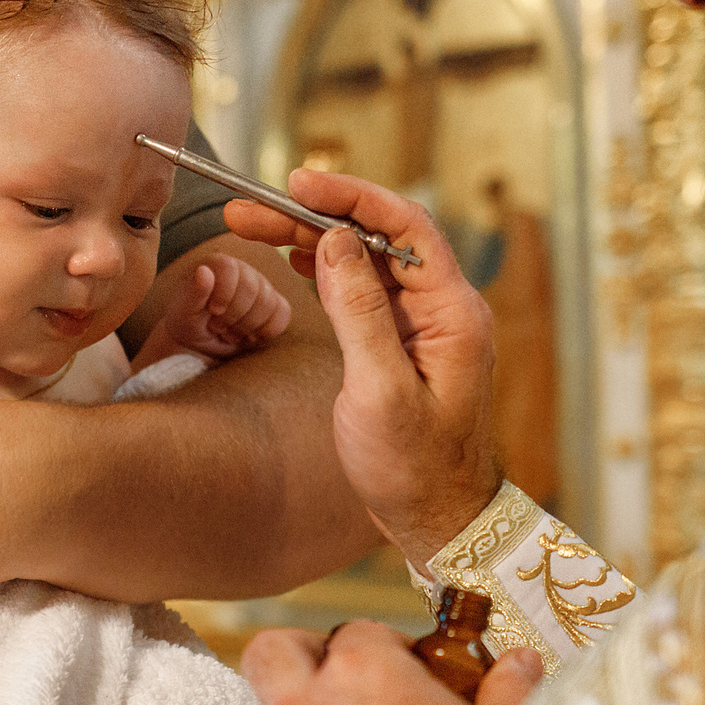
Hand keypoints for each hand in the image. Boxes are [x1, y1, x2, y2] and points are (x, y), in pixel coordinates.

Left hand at [151, 252, 293, 361]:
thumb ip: (193, 292)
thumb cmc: (188, 323)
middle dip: (235, 316)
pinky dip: (266, 331)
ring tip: (229, 334)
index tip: (214, 312)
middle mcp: (243, 270)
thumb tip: (204, 271)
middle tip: (218, 328)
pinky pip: (283, 313)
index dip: (224, 294)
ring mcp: (261, 286)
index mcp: (217, 264)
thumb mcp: (183, 312)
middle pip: (252, 288)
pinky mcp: (274, 305)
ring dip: (247, 327)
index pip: (230, 268)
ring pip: (269, 303)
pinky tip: (249, 337)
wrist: (199, 342)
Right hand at [221, 172, 503, 565]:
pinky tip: (297, 259)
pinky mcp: (404, 344)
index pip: (405, 227)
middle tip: (251, 209)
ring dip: (314, 240)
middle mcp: (444, 310)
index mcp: (453, 314)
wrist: (440, 521)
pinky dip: (328, 270)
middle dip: (315, 217)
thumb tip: (335, 243)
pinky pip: (366, 291)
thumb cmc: (415, 470)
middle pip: (378, 238)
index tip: (299, 184)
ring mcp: (425, 326)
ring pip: (367, 261)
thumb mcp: (380, 393)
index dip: (351, 197)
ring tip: (255, 225)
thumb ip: (360, 313)